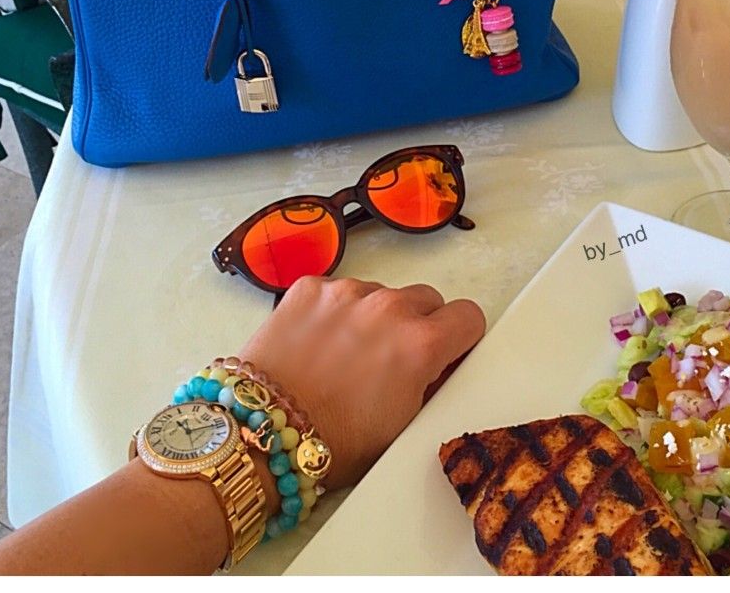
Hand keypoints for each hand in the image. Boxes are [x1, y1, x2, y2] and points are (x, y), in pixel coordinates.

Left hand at [237, 277, 485, 489]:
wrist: (261, 435)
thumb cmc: (335, 442)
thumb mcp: (405, 425)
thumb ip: (432, 382)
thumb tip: (442, 361)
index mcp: (421, 343)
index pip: (468, 315)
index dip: (460, 338)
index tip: (446, 351)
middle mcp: (388, 306)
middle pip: (426, 299)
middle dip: (418, 324)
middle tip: (393, 359)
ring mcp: (346, 291)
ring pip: (381, 293)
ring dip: (375, 316)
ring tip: (346, 354)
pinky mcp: (310, 287)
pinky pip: (340, 290)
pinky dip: (336, 310)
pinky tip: (319, 342)